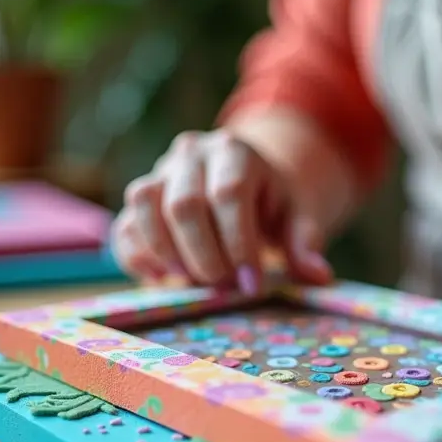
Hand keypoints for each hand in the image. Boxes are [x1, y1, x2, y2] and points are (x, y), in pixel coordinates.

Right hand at [111, 129, 332, 291]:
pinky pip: (124, 226)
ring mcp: (159, 172)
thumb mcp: (299, 215)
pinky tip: (164, 280)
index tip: (252, 285)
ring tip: (193, 283)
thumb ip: (306, 242)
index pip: (229, 194)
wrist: (245, 181)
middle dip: (204, 256)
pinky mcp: (138, 200)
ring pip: (144, 206)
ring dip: (167, 254)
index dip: (238, 243)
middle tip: (224, 289)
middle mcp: (191, 154)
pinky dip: (139, 258)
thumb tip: (317, 275)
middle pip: (184, 204)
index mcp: (235, 152)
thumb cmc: (274, 203)